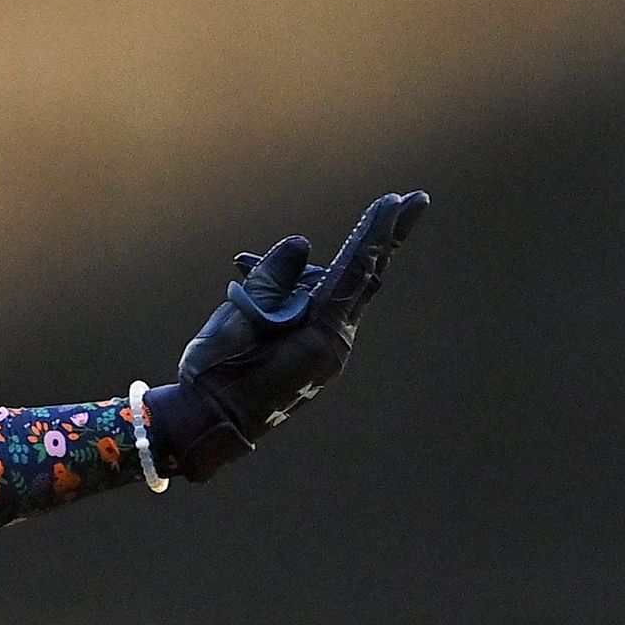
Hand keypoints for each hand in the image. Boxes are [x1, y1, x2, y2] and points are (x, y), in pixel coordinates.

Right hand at [144, 190, 427, 481]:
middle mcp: (335, 342)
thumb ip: (272, 277)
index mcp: (320, 333)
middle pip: (365, 278)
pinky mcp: (313, 354)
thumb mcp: (239, 317)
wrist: (210, 424)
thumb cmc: (220, 372)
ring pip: (326, 292)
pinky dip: (290, 291)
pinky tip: (246, 279)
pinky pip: (313, 310)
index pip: (356, 272)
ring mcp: (327, 351)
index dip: (375, 232)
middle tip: (415, 200)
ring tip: (243, 265)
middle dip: (386, 237)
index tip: (395, 201)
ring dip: (296, 273)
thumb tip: (302, 245)